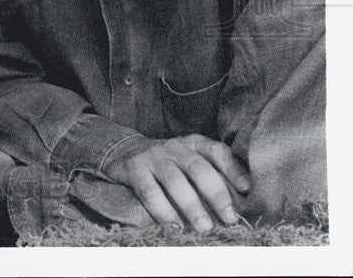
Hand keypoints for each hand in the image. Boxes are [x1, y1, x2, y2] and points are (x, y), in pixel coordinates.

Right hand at [102, 133, 250, 230]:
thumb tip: (243, 198)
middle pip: (198, 168)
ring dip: (192, 206)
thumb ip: (213, 173)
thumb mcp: (190, 160)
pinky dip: (163, 211)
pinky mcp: (134, 168)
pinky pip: (150, 192)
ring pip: (175, 181)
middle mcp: (175, 147)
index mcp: (193, 144)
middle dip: (216, 195)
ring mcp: (153, 156)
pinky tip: (174, 226)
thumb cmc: (168, 163)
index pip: (217, 151)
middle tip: (228, 218)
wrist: (124, 151)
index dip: (233, 169)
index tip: (246, 189)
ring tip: (204, 227)